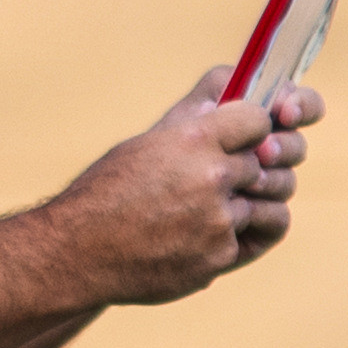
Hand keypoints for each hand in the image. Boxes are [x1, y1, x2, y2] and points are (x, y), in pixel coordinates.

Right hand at [53, 68, 316, 303]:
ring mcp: (218, 220)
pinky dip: (232, 239)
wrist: (79, 252)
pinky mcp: (220, 257)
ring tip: (214, 210)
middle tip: (218, 180)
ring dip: (246, 207)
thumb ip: (196, 121)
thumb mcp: (148, 141)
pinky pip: (252, 239)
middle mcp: (211, 177)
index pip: (259, 120)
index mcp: (193, 139)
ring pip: (268, 204)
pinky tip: (201, 237)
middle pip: (264, 164)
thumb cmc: (108, 191)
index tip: (247, 137)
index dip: (255, 128)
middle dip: (245, 171)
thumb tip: (231, 91)